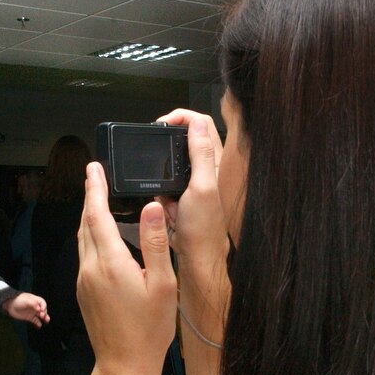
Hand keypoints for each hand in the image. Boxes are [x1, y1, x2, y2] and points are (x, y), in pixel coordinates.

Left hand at [3, 292, 49, 327]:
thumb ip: (33, 304)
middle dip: (44, 313)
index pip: (42, 303)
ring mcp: (32, 312)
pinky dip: (38, 324)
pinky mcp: (29, 318)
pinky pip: (35, 321)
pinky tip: (39, 326)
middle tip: (43, 316)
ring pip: (40, 316)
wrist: (9, 305)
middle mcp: (35, 306)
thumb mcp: (26, 300)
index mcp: (35, 300)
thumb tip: (39, 309)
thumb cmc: (18, 300)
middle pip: (43, 310)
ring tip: (46, 321)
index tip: (42, 310)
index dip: (44, 306)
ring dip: (44, 318)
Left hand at [77, 162, 177, 374]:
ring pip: (82, 240)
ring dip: (89, 217)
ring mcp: (83, 282)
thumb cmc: (149, 330)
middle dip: (89, 198)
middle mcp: (90, 269)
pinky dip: (91, 237)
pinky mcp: (83, 292)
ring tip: (98, 200)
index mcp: (110, 263)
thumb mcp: (163, 284)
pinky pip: (84, 255)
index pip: (97, 215)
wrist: (125, 366)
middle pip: (85, 224)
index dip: (94, 189)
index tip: (94, 168)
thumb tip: (151, 207)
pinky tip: (102, 237)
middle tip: (95, 176)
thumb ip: (154, 243)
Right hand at [155, 110, 227, 265]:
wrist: (195, 257)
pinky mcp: (181, 195)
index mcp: (216, 161)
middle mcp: (207, 168)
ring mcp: (193, 181)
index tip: (162, 124)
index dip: (180, 117)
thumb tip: (196, 122)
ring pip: (169, 166)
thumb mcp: (202, 186)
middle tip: (158, 160)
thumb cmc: (203, 228)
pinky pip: (162, 186)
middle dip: (166, 153)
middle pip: (182, 141)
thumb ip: (201, 153)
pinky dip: (161, 195)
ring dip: (163, 179)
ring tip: (169, 195)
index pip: (200, 122)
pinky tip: (168, 208)